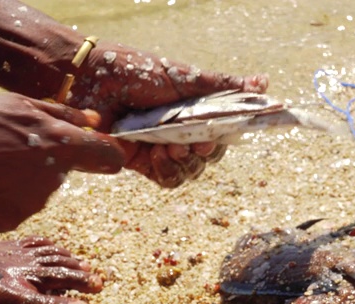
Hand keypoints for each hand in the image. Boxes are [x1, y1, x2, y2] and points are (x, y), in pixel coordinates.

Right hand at [0, 93, 124, 231]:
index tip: (99, 152)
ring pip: (37, 190)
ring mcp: (32, 203)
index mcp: (63, 145)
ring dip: (21, 179)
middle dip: (45, 161)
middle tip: (10, 146)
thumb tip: (95, 120)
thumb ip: (64, 115)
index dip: (106, 153)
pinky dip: (1, 197)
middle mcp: (54, 179)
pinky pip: (15, 207)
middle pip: (64, 172)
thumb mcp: (19, 104)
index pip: (110, 156)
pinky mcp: (9, 220)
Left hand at [0, 237, 101, 303]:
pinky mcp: (8, 245)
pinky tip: (58, 248)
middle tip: (97, 283)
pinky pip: (37, 242)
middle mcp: (24, 269)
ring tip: (84, 265)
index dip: (74, 301)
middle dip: (81, 278)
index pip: (55, 296)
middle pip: (60, 272)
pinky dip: (52, 246)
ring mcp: (18, 254)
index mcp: (21, 289)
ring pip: (52, 255)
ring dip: (71, 260)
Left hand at [67, 42, 268, 187]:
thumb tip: (264, 83)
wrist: (89, 81)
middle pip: (208, 157)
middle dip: (206, 153)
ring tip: (172, 146)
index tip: (221, 134)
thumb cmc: (136, 72)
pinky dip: (168, 170)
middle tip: (197, 142)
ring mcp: (162, 148)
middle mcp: (180, 131)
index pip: (222, 133)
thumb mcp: (185, 77)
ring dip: (186, 162)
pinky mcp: (141, 162)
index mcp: (193, 111)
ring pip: (191, 171)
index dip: (225, 138)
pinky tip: (158, 155)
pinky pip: (167, 179)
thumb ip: (223, 86)